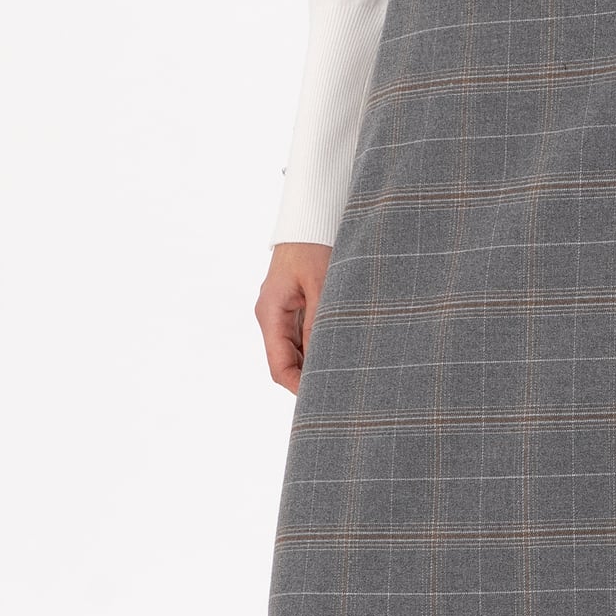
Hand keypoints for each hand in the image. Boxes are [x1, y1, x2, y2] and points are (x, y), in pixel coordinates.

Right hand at [257, 241, 331, 393]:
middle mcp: (271, 315)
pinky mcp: (293, 304)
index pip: (279, 366)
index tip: (324, 399)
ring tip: (345, 371)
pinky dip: (318, 345)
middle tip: (340, 390)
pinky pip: (302, 334)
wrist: (311, 217)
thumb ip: (320, 326)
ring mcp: (281, 310)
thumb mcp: (322, 287)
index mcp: (271, 313)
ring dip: (316, 361)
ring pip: (295, 350)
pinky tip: (340, 349)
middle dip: (309, 378)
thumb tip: (323, 363)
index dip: (299, 387)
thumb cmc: (315, 245)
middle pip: (286, 362)